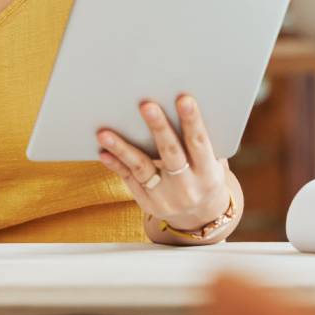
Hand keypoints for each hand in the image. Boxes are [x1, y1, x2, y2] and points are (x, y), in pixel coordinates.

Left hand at [96, 94, 229, 231]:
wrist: (200, 215)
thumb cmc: (203, 174)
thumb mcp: (211, 162)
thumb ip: (197, 140)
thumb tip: (178, 103)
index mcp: (208, 173)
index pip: (199, 143)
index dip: (192, 121)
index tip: (184, 99)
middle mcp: (188, 187)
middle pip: (170, 153)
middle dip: (159, 128)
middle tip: (146, 105)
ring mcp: (166, 197)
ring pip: (142, 168)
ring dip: (122, 148)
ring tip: (104, 133)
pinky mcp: (148, 203)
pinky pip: (129, 180)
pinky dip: (116, 165)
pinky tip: (103, 152)